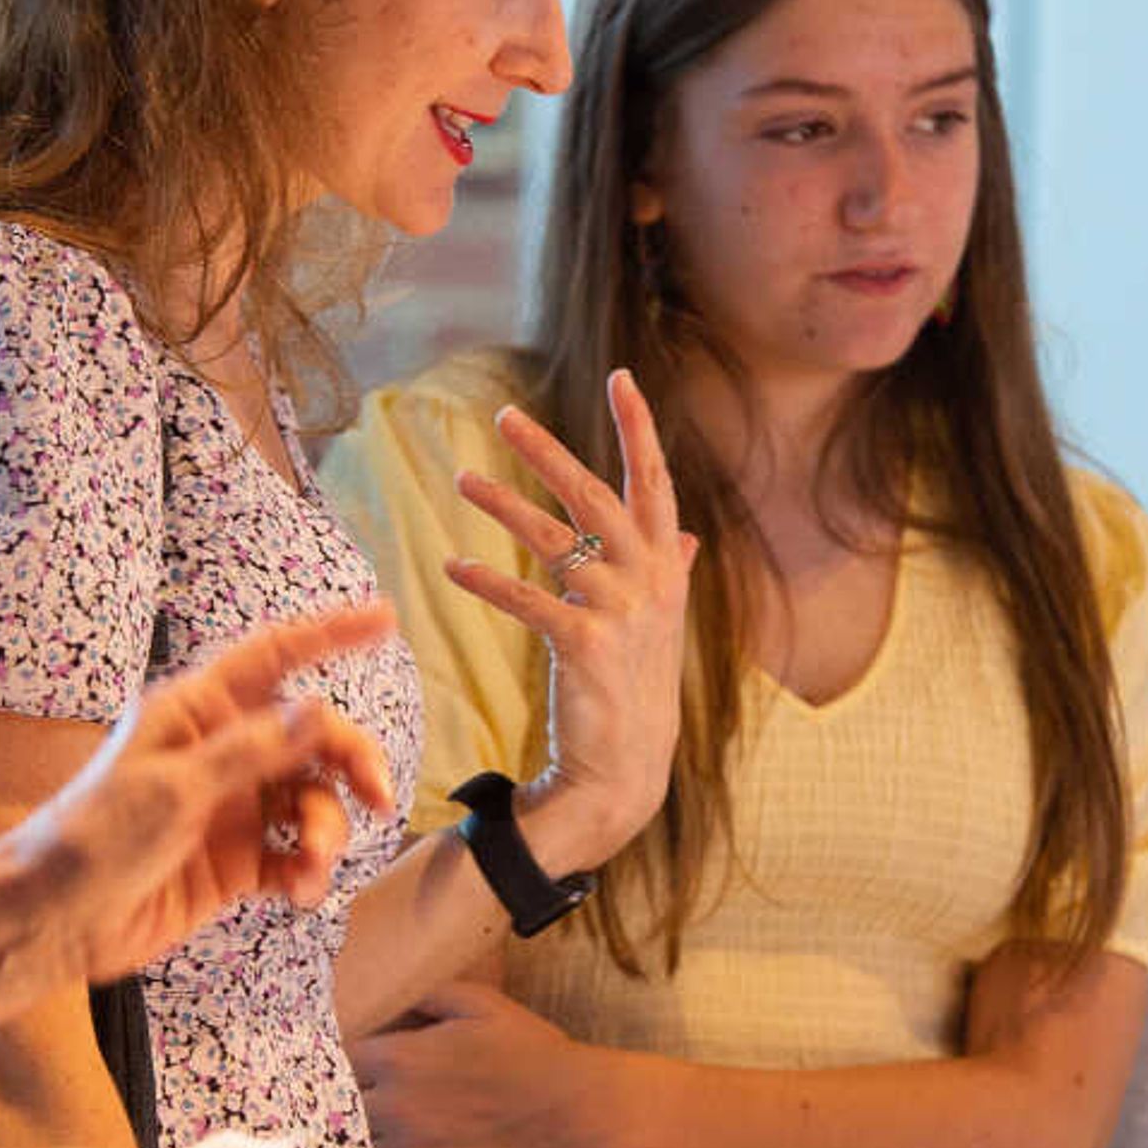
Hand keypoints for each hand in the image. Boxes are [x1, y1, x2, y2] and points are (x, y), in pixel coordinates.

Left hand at [1, 602, 403, 987]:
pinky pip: (293, 856)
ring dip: (326, 830)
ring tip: (313, 862)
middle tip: (379, 798)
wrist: (58, 922)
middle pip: (313, 738)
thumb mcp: (175, 787)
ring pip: (311, 801)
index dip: (330, 634)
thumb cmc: (94, 838)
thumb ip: (252, 750)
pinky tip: (300, 891)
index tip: (385, 620)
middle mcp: (223, 752)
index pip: (275, 657)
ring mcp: (232, 808)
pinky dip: (307, 872)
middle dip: (350, 763)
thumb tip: (317, 709)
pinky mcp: (236, 862)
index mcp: (198, 712)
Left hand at [355, 984, 600, 1147]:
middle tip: (334, 1122)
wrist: (579, 1110)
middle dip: (336, 1116)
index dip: (332, 1072)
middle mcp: (394, 1104)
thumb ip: (427, 997)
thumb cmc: (535, 1053)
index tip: (336, 1079)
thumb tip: (392, 1001)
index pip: (333, 1064)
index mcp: (398, 1056)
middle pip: (334, 1114)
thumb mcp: (482, 1004)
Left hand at [445, 372, 695, 871]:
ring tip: (461, 478)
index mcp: (668, 568)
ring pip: (556, 540)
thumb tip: (693, 535)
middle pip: (595, 497)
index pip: (655, 483)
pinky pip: (528, 599)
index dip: (639, 428)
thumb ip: (676, 572)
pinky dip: (488, 580)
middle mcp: (651, 582)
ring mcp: (622, 614)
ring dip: (503, 506)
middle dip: (549, 453)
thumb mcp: (663, 625)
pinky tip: (454, 565)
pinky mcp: (585, 647)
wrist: (625, 770)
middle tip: (506, 416)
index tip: (622, 376)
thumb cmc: (637, 689)